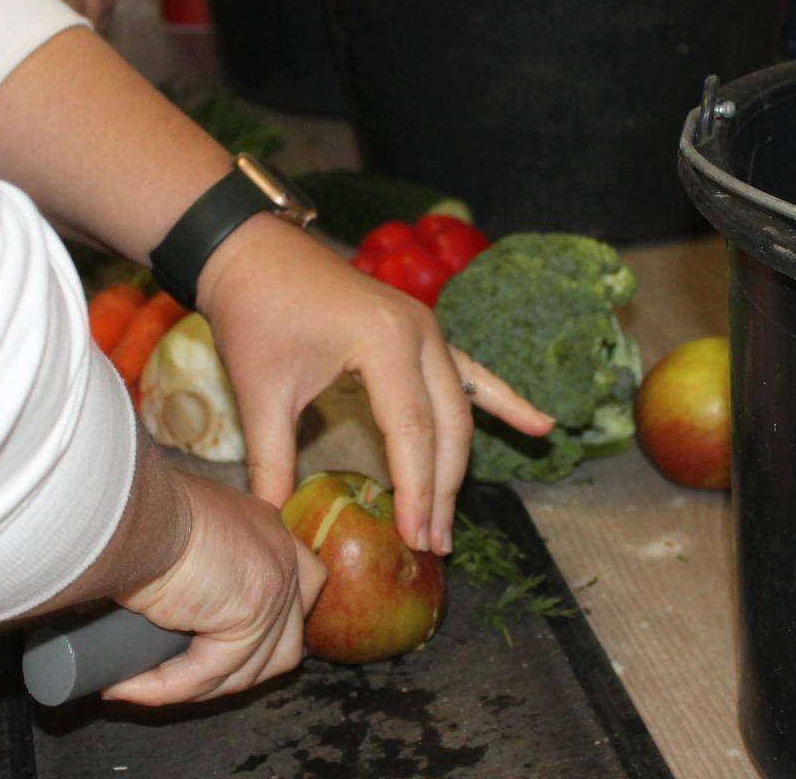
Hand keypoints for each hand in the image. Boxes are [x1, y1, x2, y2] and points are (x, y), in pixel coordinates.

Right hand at [102, 470, 325, 704]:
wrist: (125, 505)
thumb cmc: (131, 508)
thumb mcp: (175, 528)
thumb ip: (192, 557)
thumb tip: (171, 604)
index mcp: (266, 527)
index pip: (301, 584)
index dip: (274, 625)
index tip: (225, 645)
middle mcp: (281, 551)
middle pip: (286, 638)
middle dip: (240, 668)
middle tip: (188, 678)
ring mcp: (274, 584)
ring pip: (249, 666)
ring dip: (199, 686)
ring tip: (150, 685)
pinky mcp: (250, 615)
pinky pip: (209, 671)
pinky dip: (168, 687)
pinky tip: (129, 687)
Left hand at [197, 215, 554, 556]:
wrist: (253, 249)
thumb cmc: (255, 313)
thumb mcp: (261, 390)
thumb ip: (271, 458)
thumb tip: (273, 522)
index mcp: (384, 342)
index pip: (413, 432)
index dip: (416, 491)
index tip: (413, 538)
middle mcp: (420, 333)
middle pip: (447, 425)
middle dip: (441, 490)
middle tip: (433, 545)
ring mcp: (428, 329)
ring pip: (459, 408)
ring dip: (457, 465)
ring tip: (449, 522)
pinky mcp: (423, 331)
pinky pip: (472, 373)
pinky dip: (503, 402)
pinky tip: (541, 426)